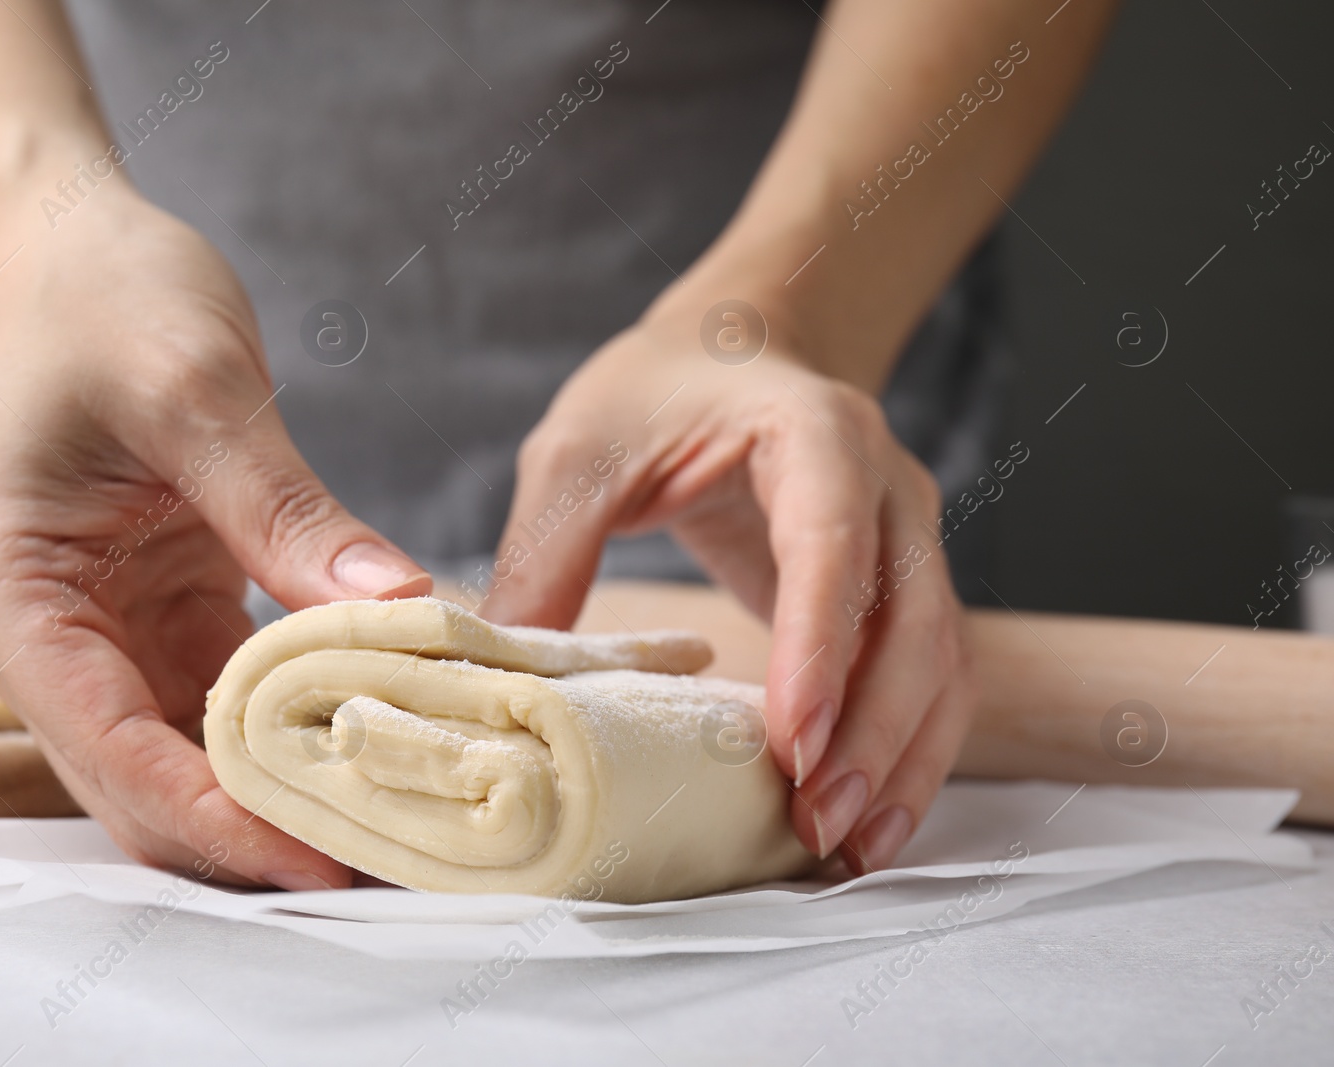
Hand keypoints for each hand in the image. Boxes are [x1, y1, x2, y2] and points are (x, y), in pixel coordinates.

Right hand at [0, 190, 430, 888]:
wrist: (82, 251)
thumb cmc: (110, 300)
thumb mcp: (200, 392)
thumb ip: (286, 510)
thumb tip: (396, 610)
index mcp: (12, 591)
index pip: (104, 744)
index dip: (210, 815)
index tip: (316, 854)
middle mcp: (45, 633)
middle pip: (138, 781)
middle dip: (248, 832)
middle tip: (376, 859)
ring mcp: (104, 631)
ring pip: (185, 759)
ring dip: (275, 796)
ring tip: (387, 822)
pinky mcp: (163, 615)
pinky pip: (226, 704)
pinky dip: (293, 731)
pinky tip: (373, 743)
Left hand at [479, 312, 973, 874]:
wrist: (731, 350)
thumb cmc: (654, 390)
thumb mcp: (578, 451)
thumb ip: (546, 551)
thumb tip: (508, 674)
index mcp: (813, 432)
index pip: (832, 546)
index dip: (819, 648)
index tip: (795, 743)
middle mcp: (886, 484)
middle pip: (914, 620)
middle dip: (873, 731)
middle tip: (815, 821)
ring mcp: (910, 536)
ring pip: (943, 660)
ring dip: (905, 757)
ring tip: (850, 847)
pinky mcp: (902, 584)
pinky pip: (934, 674)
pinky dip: (910, 748)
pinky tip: (868, 814)